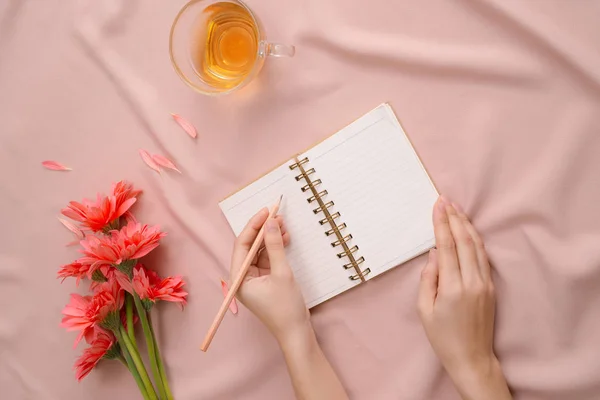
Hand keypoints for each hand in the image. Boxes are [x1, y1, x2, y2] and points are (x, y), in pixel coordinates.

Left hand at [231, 208, 310, 343]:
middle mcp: (243, 278)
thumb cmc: (286, 308)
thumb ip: (274, 246)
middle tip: (277, 214)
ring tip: (284, 224)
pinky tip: (285, 238)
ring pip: (260, 251)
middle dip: (263, 230)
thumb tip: (271, 223)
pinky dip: (275, 248)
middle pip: (250, 246)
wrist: (296, 333)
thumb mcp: (282, 273)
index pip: (242, 245)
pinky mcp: (265, 280)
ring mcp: (254, 279)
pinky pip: (267, 259)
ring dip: (271, 237)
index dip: (254, 226)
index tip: (266, 211)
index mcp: (239, 278)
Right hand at [418, 196, 510, 399]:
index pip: (447, 246)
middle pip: (465, 241)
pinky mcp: (491, 287)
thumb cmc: (443, 337)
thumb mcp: (424, 310)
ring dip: (467, 225)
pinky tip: (469, 231)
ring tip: (456, 209)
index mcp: (452, 288)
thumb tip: (434, 254)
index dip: (441, 223)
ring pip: (477, 246)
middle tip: (446, 200)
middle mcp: (472, 282)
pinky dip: (475, 239)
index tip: (438, 205)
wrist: (472, 358)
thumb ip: (427, 279)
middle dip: (454, 218)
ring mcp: (485, 284)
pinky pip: (483, 257)